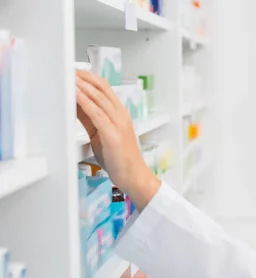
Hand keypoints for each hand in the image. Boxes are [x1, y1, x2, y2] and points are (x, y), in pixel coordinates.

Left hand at [75, 70, 159, 209]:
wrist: (134, 176)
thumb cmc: (119, 159)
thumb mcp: (101, 134)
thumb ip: (90, 119)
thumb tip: (75, 105)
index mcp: (120, 114)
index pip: (105, 89)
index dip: (89, 78)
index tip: (74, 71)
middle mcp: (121, 115)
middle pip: (102, 89)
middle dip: (83, 77)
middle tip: (68, 69)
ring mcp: (118, 124)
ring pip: (98, 98)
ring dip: (81, 86)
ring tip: (68, 77)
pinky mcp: (113, 134)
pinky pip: (96, 113)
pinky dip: (84, 102)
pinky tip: (75, 95)